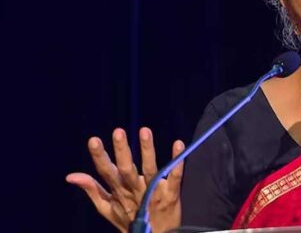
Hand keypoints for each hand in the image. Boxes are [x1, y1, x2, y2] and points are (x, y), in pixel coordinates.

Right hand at [66, 127, 184, 232]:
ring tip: (145, 130)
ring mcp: (153, 193)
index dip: (100, 157)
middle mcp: (135, 191)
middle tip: (118, 131)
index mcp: (119, 192)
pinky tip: (178, 143)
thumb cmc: (130, 220)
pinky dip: (177, 161)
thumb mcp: (107, 208)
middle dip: (122, 151)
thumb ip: (92, 189)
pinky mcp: (171, 195)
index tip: (93, 140)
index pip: (106, 172)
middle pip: (126, 170)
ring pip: (150, 170)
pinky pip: (175, 177)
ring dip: (147, 150)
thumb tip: (71, 175)